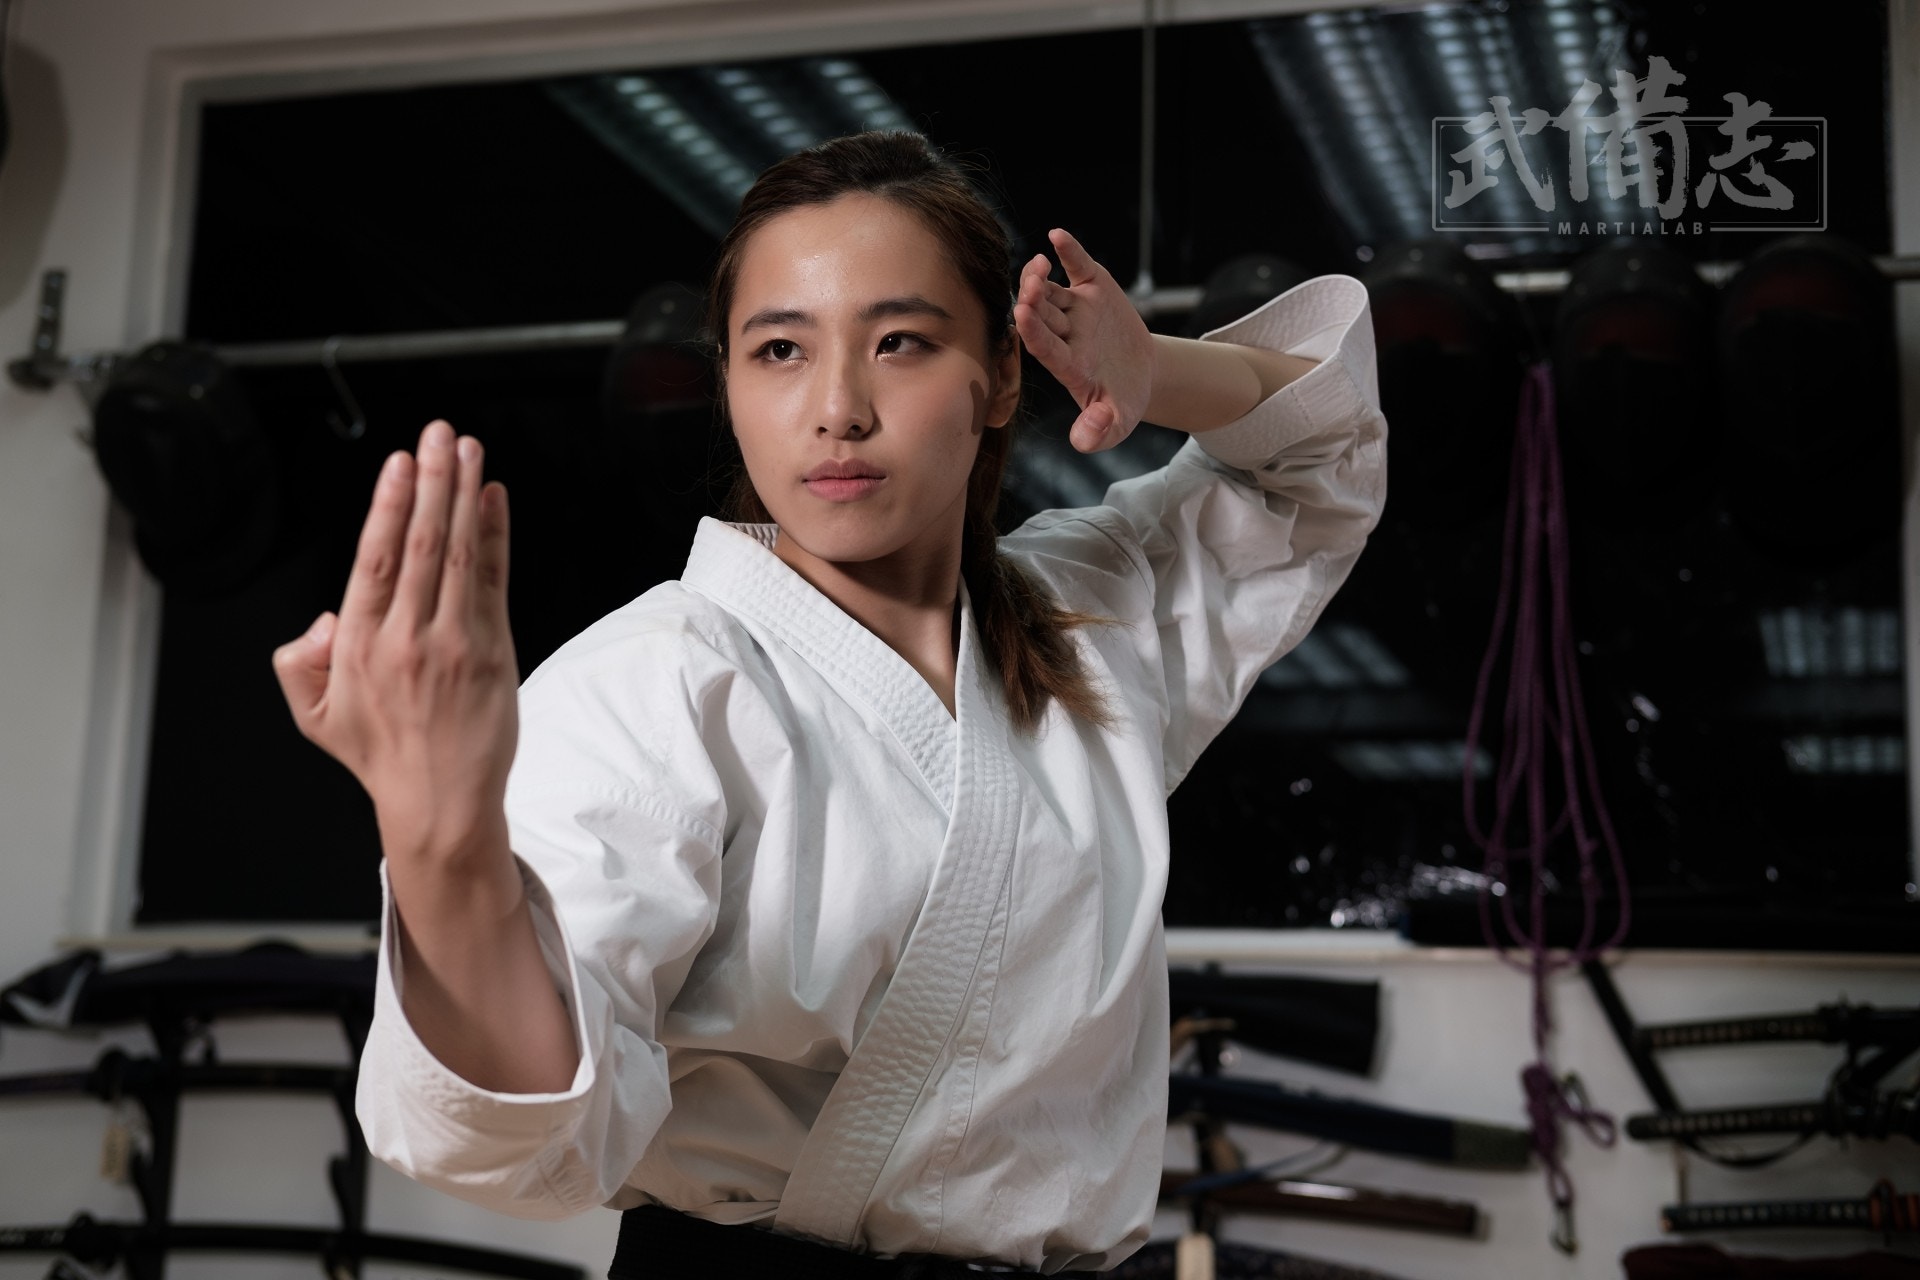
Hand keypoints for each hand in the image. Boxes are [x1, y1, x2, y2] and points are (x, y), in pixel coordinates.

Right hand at [272, 420, 518, 869]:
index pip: (374, 560)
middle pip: (420, 544)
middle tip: (439, 434)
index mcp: (358, 646)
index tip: (399, 463)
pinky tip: (495, 501)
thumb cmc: (380, 755)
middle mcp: (405, 639)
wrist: (439, 803)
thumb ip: (296, 661)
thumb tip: (321, 618)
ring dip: (465, 496)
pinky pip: (492, 582)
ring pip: (458, 555)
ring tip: (470, 451)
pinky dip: (494, 538)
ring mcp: (453, 645)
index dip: (388, 506)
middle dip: (431, 481)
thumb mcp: (313, 714)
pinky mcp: (493, 654)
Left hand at [1014, 228, 1155, 452]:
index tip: (1020, 316)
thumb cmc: (1123, 403)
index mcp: (1067, 365)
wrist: (1141, 376)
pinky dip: (1069, 251)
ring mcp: (1076, 310)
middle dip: (1033, 300)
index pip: (1043, 347)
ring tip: (1038, 263)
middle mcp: (1065, 335)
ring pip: (1052, 290)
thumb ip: (1099, 430)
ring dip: (1042, 276)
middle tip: (1027, 287)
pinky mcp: (1093, 289)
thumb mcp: (1118, 422)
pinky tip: (1058, 236)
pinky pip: (1078, 267)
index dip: (1032, 332)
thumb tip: (1083, 442)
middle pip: (1043, 315)